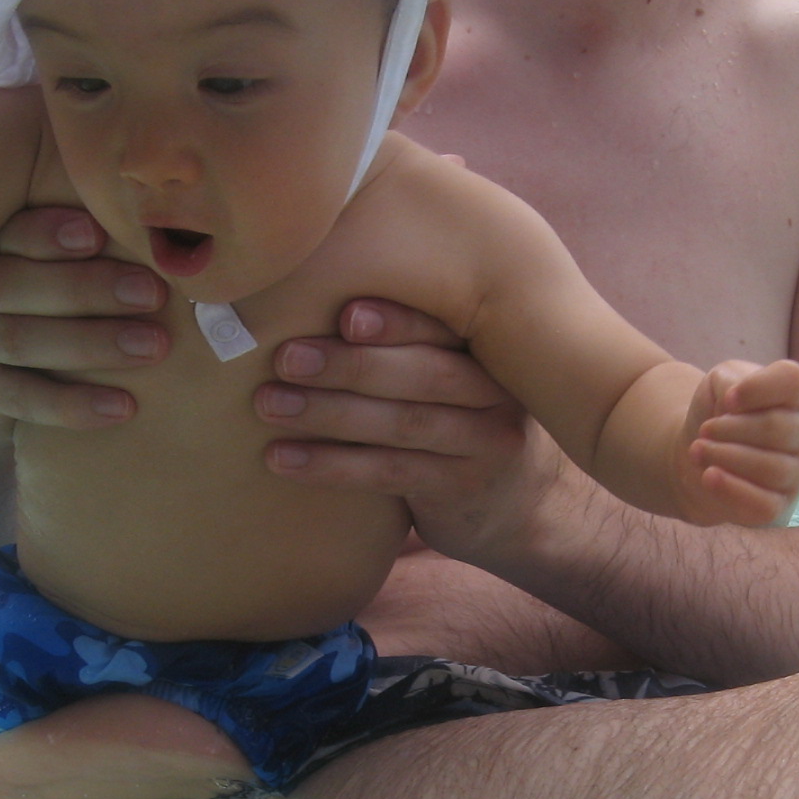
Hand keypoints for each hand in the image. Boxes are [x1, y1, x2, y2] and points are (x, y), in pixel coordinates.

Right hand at [0, 205, 169, 428]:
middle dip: (86, 288)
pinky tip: (123, 406)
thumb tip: (168, 233)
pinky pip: (18, 397)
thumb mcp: (63, 268)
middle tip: (152, 294)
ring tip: (153, 347)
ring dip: (91, 344)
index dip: (48, 232)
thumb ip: (94, 245)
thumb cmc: (53, 305)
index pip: (7, 228)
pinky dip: (72, 404)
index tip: (98, 234)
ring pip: (17, 339)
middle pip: (10, 284)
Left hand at [255, 299, 542, 559]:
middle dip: (350, 365)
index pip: (446, 327)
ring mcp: (485, 446)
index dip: (397, 321)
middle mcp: (499, 393)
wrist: (528, 504)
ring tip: (269, 404)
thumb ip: (417, 341)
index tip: (346, 313)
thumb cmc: (467, 418)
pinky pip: (388, 474)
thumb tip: (316, 294)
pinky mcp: (460, 491)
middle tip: (285, 357)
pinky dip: (331, 465)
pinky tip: (282, 458)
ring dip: (329, 413)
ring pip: (402, 425)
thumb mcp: (461, 373)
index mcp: (493, 349)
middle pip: (424, 376)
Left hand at [675, 359, 798, 525]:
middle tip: (704, 430)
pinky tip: (709, 476)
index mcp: (794, 396)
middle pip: (776, 428)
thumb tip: (734, 404)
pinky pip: (765, 505)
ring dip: (725, 457)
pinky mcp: (778, 506)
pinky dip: (733, 490)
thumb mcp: (720, 382)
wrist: (696, 452)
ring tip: (698, 450)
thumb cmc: (717, 412)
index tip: (727, 399)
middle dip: (730, 429)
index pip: (792, 381)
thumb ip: (733, 382)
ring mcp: (795, 472)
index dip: (756, 387)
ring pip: (772, 468)